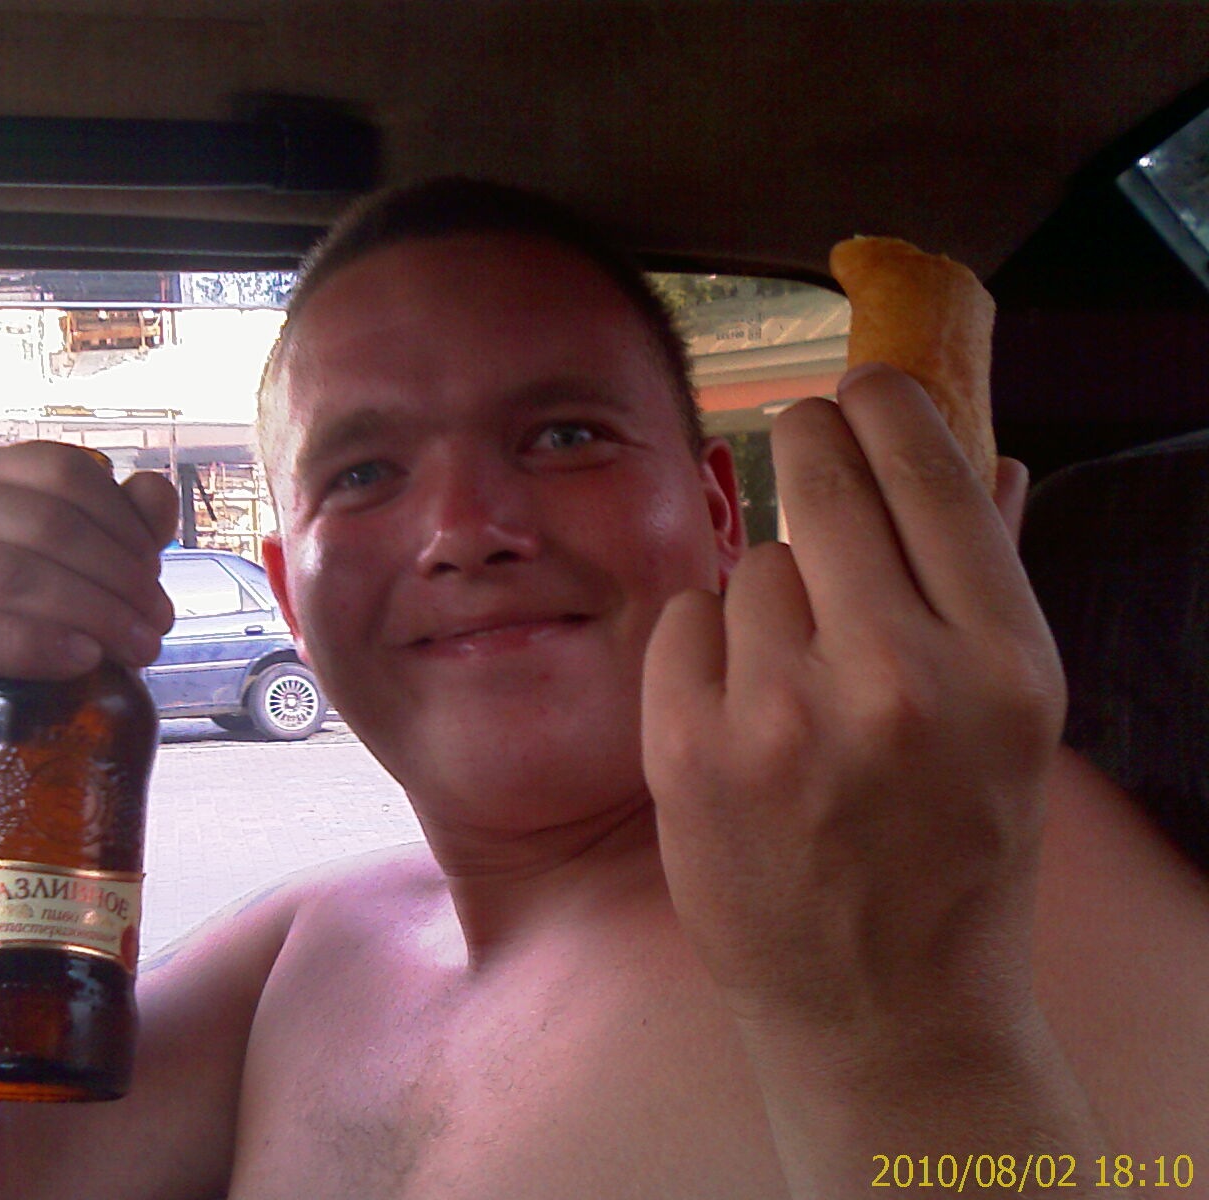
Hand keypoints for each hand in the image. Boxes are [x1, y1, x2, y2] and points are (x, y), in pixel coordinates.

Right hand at [0, 441, 177, 766]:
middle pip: (42, 522)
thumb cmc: (37, 621)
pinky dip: (32, 645)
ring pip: (4, 573)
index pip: (63, 473)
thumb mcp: (93, 566)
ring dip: (87, 612)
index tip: (157, 579)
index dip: (124, 525)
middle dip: (116, 578)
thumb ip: (128, 522)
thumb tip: (153, 491)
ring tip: (135, 649)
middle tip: (156, 626)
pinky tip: (81, 659)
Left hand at [641, 364, 1065, 1055]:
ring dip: (768, 598)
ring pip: (752, 565)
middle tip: (801, 434)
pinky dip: (702, 647)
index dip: (887, 408)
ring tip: (795, 683)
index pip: (931, 476)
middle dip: (808, 443)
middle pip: (822, 482)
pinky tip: (736, 710)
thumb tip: (991, 454)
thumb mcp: (1010, 725)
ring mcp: (784, 716)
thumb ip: (990, 581)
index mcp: (1002, 668)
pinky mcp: (689, 749)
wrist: (881, 1013)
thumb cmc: (956, 857)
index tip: (861, 384)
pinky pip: (683, 620)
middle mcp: (897, 679)